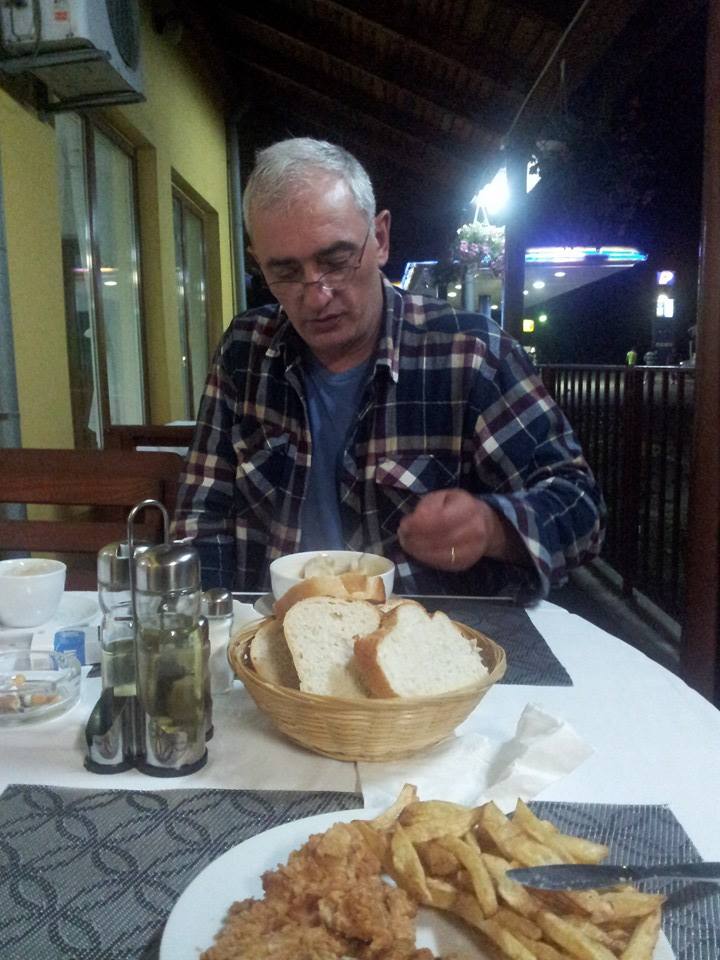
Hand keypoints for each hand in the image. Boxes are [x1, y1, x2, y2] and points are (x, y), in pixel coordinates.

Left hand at [397, 489, 527, 570]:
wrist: (485, 525)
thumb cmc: (457, 507)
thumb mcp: (443, 496)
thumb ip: (428, 505)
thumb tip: (412, 521)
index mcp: (469, 508)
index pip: (441, 519)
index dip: (419, 524)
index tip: (404, 524)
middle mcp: (475, 530)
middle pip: (439, 538)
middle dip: (415, 538)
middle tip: (402, 535)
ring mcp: (473, 549)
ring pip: (439, 554)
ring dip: (417, 550)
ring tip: (407, 543)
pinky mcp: (466, 563)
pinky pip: (442, 564)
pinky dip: (425, 559)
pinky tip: (417, 552)